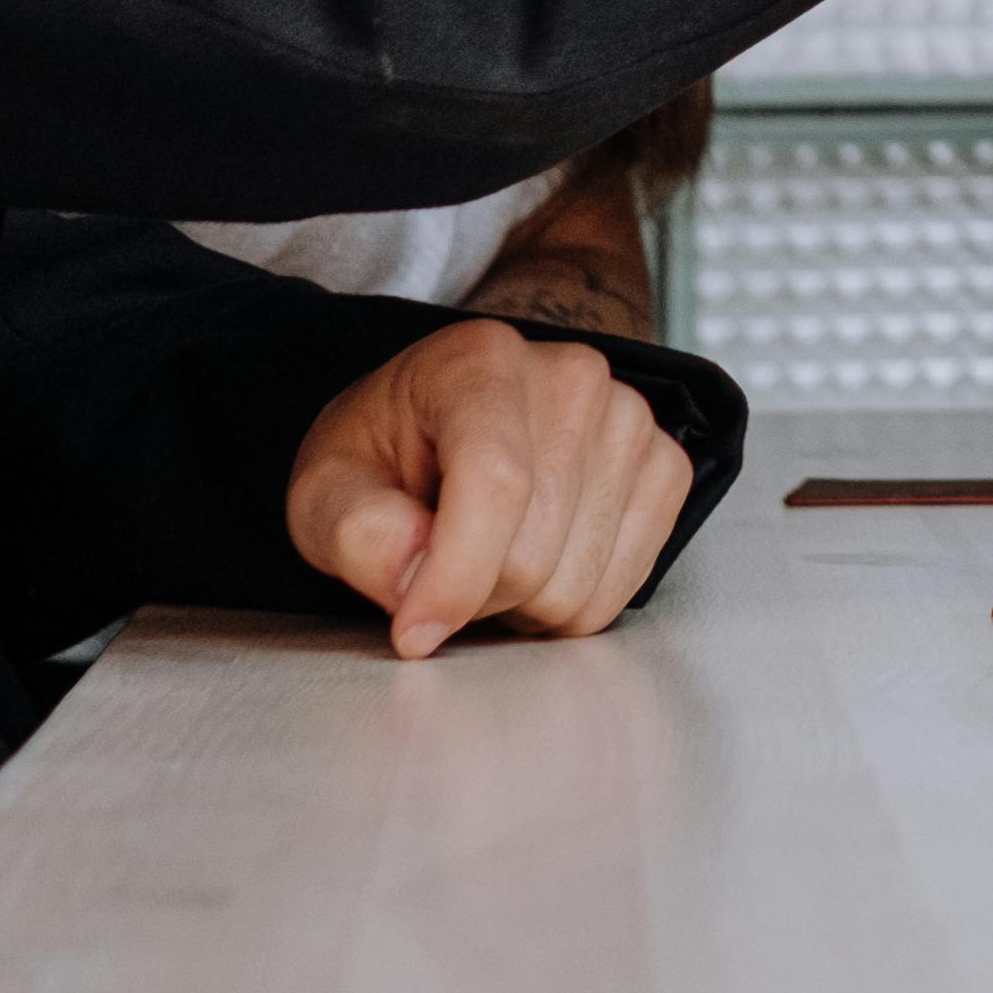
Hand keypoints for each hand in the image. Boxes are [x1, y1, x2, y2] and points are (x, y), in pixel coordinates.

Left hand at [284, 316, 698, 659]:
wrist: (451, 421)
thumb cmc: (392, 452)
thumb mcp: (327, 488)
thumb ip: (354, 531)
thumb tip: (412, 578)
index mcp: (480, 361)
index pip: (496, 482)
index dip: (454, 576)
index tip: (414, 631)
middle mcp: (571, 377)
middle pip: (533, 553)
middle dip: (476, 593)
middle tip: (440, 564)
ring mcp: (630, 420)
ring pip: (578, 584)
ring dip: (522, 604)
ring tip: (488, 557)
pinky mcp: (665, 466)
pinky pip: (620, 590)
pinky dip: (570, 602)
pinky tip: (537, 558)